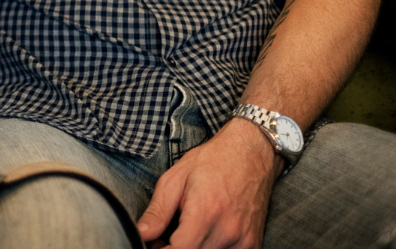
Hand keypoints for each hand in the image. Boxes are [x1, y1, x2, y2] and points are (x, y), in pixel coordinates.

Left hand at [137, 118, 277, 248]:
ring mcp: (244, 241)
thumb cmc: (212, 162)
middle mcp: (227, 232)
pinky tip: (203, 236)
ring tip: (184, 233)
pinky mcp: (253, 244)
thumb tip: (142, 234)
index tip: (154, 243)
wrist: (252, 154)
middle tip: (164, 238)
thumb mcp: (175, 179)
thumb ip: (157, 211)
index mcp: (205, 214)